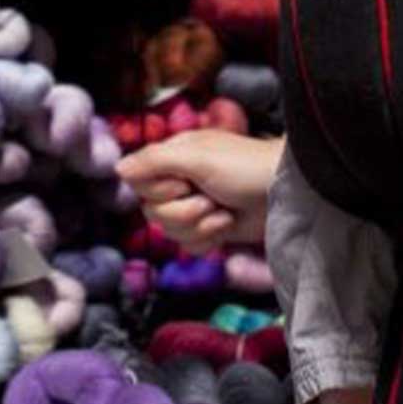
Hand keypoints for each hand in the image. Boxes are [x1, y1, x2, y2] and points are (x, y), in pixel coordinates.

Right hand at [116, 130, 281, 251]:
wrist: (284, 192)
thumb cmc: (242, 166)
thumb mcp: (196, 157)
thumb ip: (154, 161)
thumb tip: (118, 169)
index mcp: (173, 158)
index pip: (138, 182)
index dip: (158, 189)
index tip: (182, 183)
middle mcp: (179, 182)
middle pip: (152, 212)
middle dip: (183, 211)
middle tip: (209, 199)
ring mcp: (195, 208)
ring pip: (170, 232)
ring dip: (199, 225)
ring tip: (223, 213)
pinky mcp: (210, 231)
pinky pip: (189, 247)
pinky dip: (208, 239)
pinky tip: (226, 227)